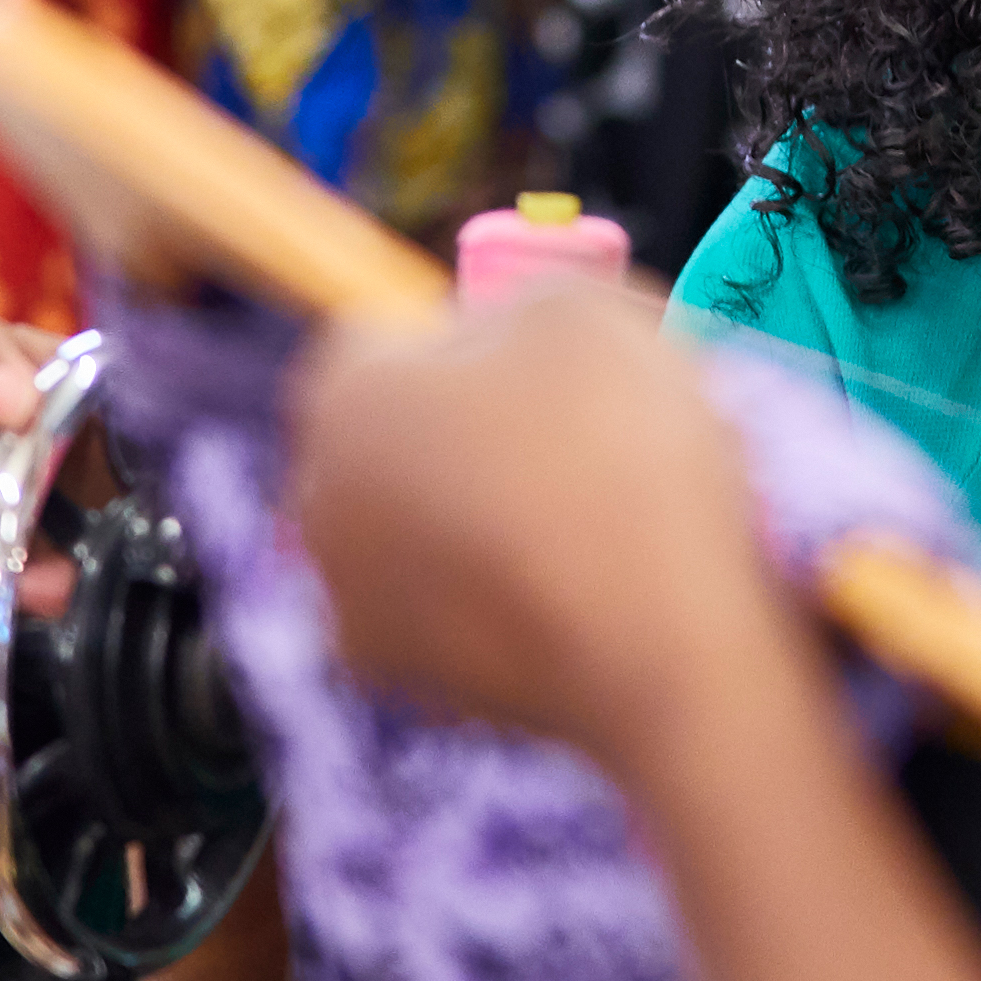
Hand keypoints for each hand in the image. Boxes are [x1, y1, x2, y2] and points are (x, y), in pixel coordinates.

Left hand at [286, 281, 799, 775]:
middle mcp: (317, 498)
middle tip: (573, 438)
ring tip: (585, 522)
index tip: (548, 361)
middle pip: (391, 433)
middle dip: (463, 428)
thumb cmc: (620, 458)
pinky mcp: (400, 685)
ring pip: (412, 527)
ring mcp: (349, 601)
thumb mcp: (585, 309)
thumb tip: (507, 330)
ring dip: (474, 516)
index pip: (388, 331)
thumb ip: (523, 296)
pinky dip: (491, 601)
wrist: (663, 646)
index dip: (469, 335)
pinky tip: (567, 596)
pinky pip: (443, 612)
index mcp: (343, 393)